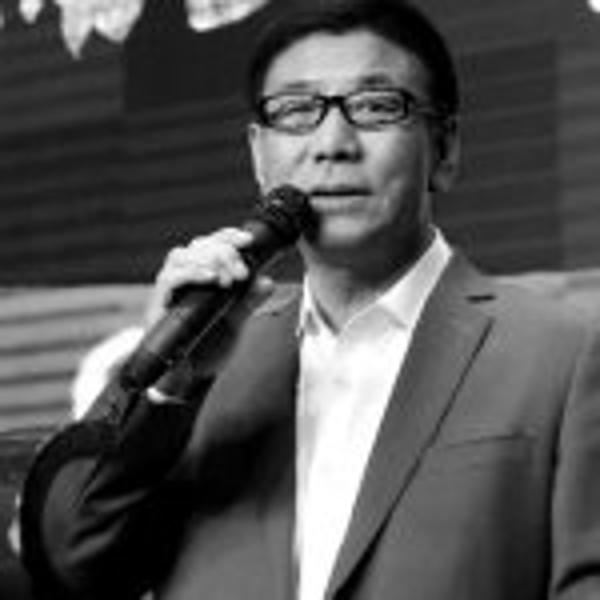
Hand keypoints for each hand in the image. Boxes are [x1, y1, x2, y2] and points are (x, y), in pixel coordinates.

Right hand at [145, 228, 275, 382]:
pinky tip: (211, 279)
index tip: (248, 240)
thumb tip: (267, 282)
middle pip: (199, 245)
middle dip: (225, 252)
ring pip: (182, 256)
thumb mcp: (235, 322)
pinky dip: (192, 273)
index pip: (211, 242)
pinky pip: (170, 278)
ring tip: (228, 279)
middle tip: (241, 274)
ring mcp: (169, 289)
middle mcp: (183, 278)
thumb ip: (249, 302)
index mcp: (201, 276)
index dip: (228, 236)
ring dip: (209, 260)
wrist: (189, 377)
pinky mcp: (158, 303)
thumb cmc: (208, 347)